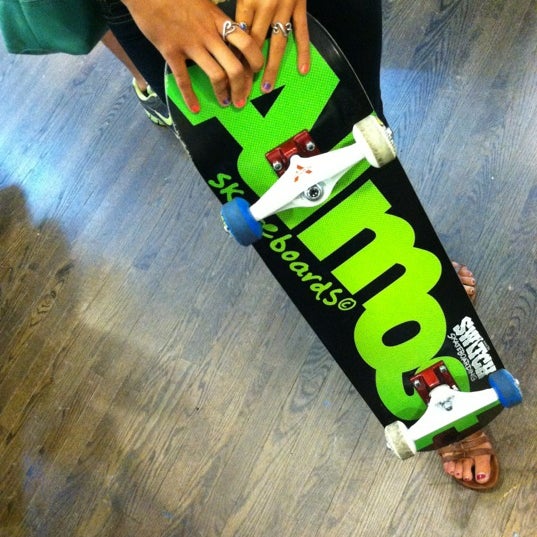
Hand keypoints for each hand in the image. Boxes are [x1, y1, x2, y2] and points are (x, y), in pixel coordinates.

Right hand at [122, 0, 264, 111]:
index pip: (246, 43)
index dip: (256, 61)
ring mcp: (190, 45)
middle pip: (235, 67)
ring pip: (216, 76)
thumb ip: (216, 19)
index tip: (256, 71)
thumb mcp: (203, 2)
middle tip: (243, 98)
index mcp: (218, 20)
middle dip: (242, 87)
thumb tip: (229, 32)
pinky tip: (195, 108)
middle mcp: (208, 35)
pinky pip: (184, 79)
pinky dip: (190, 97)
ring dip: (223, 93)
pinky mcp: (171, 52)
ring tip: (226, 102)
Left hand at [235, 0, 309, 92]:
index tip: (230, 80)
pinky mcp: (299, 5)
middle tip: (243, 92)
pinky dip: (303, 52)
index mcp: (248, 1)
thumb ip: (239, 10)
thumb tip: (229, 36)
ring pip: (277, 45)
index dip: (235, 61)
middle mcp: (265, 7)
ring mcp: (284, 8)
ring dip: (271, 69)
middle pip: (255, 47)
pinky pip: (302, 32)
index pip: (239, 38)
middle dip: (249, 72)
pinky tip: (303, 70)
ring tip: (267, 89)